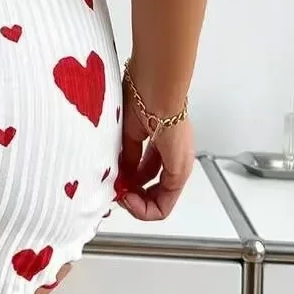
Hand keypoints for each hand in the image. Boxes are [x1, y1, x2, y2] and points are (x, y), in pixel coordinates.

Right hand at [117, 78, 194, 220]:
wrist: (155, 85)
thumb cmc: (141, 96)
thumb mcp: (128, 131)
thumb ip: (127, 156)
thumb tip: (121, 175)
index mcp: (164, 145)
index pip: (147, 175)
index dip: (128, 182)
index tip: (114, 180)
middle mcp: (175, 158)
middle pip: (154, 192)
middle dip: (132, 196)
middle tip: (115, 192)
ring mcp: (179, 166)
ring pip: (160, 202)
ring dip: (137, 204)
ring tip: (120, 195)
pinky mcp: (180, 171)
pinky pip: (164, 204)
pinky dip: (144, 207)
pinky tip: (127, 197)